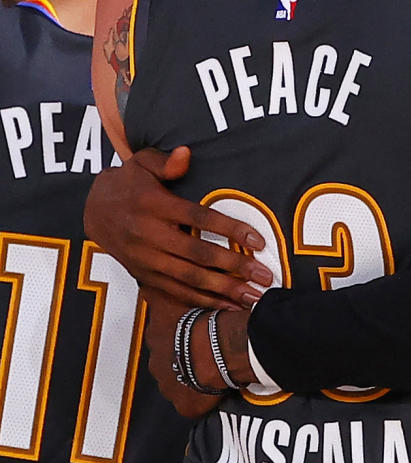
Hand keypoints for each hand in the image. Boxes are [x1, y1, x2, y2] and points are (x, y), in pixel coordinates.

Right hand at [84, 145, 273, 307]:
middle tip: (265, 276)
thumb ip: (166, 162)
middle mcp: (149, 235)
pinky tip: (228, 308)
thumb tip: (186, 154)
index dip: (230, 229)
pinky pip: (176, 292)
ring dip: (223, 291)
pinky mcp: (144, 276)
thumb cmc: (128, 183)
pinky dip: (202, 303)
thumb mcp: (142, 163)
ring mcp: (146, 259)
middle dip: (234, 268)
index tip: (259, 241)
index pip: (199, 218)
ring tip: (253, 298)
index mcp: (154, 205)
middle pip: (198, 255)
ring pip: (189, 279)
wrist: (93, 210)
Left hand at [142, 289, 220, 417]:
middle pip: (170, 362)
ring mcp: (171, 386)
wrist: (219, 344)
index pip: (162, 337)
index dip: (179, 334)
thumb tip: (144, 281)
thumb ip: (157, 290)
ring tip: (213, 367)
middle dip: (185, 358)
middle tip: (205, 350)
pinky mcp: (186, 405)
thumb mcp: (172, 296)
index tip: (192, 331)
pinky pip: (194, 403)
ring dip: (193, 377)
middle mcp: (159, 364)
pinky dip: (204, 397)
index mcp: (157, 338)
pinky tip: (217, 386)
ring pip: (181, 382)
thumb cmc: (201, 320)